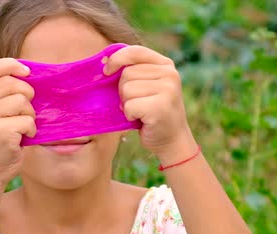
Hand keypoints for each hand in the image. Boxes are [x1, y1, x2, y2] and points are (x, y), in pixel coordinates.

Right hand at [0, 58, 36, 185]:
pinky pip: (27, 121)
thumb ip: (5, 96)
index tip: (27, 72)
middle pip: (12, 83)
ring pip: (21, 101)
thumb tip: (30, 75)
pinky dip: (31, 130)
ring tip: (22, 128)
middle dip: (28, 95)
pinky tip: (23, 139)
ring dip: (30, 115)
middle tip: (27, 112)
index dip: (11, 65)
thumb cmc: (0, 142)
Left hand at [104, 45, 197, 164]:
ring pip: (126, 89)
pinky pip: (129, 106)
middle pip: (127, 73)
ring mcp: (168, 89)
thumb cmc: (152, 113)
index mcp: (165, 65)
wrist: (172, 140)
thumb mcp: (147, 87)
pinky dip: (129, 115)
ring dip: (127, 104)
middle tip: (137, 103)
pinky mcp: (161, 106)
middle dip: (123, 91)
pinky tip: (142, 120)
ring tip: (141, 111)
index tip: (106, 71)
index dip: (117, 59)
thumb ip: (134, 73)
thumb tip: (105, 66)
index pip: (135, 51)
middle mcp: (170, 74)